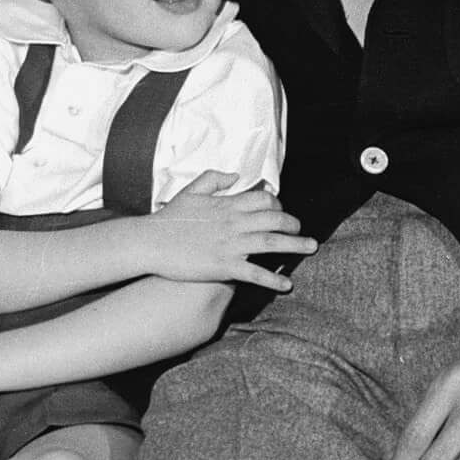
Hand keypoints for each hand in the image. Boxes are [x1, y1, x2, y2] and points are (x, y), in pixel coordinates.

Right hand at [141, 174, 316, 287]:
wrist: (149, 242)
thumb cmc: (169, 219)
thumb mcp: (191, 190)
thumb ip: (214, 178)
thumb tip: (236, 175)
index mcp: (228, 204)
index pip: (264, 199)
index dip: (278, 205)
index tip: (282, 212)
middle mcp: (234, 222)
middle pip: (275, 219)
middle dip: (294, 224)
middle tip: (302, 231)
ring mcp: (231, 245)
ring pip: (272, 243)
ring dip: (295, 246)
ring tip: (311, 248)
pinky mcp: (224, 266)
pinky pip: (254, 272)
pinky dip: (273, 278)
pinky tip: (286, 284)